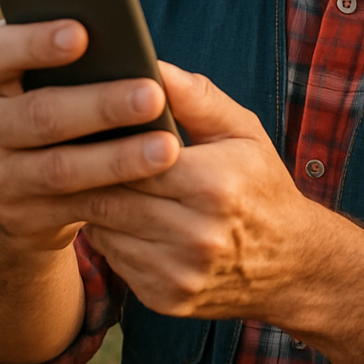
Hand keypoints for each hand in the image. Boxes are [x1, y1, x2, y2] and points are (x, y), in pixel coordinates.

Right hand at [0, 18, 182, 253]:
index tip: (82, 33)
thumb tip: (140, 54)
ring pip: (59, 166)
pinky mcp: (20, 215)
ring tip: (166, 146)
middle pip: (40, 112)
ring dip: (117, 157)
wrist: (30, 183)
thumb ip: (89, 54)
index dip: (36, 42)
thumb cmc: (65, 100)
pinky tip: (155, 180)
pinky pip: (73, 204)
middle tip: (153, 94)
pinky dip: (116, 191)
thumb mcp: (61, 74)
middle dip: (101, 104)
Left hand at [83, 62, 318, 321]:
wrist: (292, 264)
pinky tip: (118, 212)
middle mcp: (196, 235)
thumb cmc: (262, 184)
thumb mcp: (242, 130)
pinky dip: (110, 234)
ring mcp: (178, 273)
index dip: (105, 139)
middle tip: (71, 146)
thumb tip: (151, 65)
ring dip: (94, 203)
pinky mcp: (165, 298)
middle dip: (88, 171)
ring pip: (104, 229)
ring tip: (88, 175)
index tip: (85, 119)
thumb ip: (196, 97)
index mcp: (214, 184)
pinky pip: (114, 259)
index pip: (134, 158)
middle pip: (111, 196)